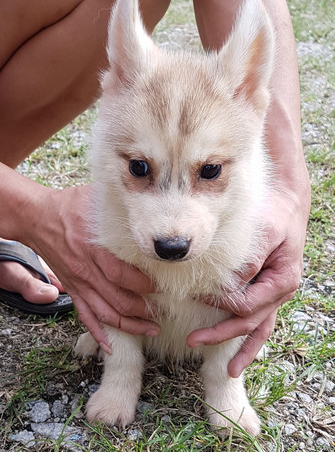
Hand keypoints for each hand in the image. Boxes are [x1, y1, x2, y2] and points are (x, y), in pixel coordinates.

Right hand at [28, 184, 159, 352]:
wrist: (39, 217)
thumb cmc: (71, 206)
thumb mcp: (97, 200)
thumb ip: (123, 207)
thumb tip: (151, 206)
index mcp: (94, 248)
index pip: (122, 275)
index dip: (144, 285)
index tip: (162, 286)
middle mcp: (86, 270)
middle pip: (117, 299)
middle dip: (144, 310)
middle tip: (164, 311)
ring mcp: (78, 283)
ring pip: (105, 314)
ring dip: (130, 326)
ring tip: (151, 329)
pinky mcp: (72, 289)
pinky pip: (84, 316)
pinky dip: (98, 333)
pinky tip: (111, 346)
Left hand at [187, 187, 309, 376]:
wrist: (287, 203)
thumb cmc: (275, 215)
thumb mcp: (265, 234)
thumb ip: (249, 260)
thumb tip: (230, 285)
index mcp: (282, 280)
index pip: (246, 304)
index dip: (219, 305)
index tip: (194, 296)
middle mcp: (280, 292)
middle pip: (249, 322)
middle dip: (221, 334)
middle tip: (193, 341)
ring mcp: (275, 294)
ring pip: (259, 328)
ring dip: (241, 348)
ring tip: (228, 370)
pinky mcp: (267, 290)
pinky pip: (260, 320)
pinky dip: (250, 338)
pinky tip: (239, 354)